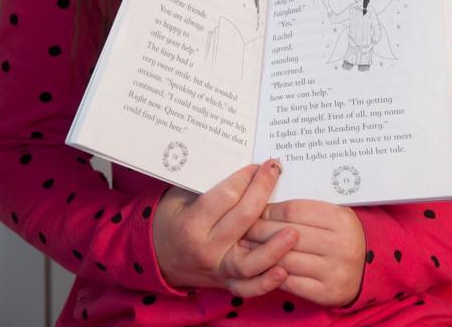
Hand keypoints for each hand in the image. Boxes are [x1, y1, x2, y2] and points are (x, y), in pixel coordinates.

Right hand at [152, 160, 298, 296]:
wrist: (158, 256)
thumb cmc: (174, 219)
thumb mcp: (180, 196)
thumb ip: (208, 184)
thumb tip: (243, 163)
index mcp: (192, 224)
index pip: (225, 197)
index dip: (245, 178)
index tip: (259, 165)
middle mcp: (207, 249)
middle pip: (243, 220)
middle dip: (262, 191)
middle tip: (276, 171)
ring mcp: (219, 269)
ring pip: (249, 263)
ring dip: (274, 248)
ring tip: (293, 231)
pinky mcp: (227, 283)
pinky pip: (248, 288)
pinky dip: (266, 283)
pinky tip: (284, 271)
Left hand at [244, 200, 365, 306]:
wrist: (367, 269)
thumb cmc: (342, 236)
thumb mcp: (333, 215)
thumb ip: (307, 208)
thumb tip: (266, 199)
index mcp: (341, 219)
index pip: (294, 211)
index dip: (269, 210)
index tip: (253, 208)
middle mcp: (340, 245)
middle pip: (287, 234)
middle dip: (259, 230)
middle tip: (241, 227)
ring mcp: (334, 270)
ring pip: (286, 259)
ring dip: (259, 252)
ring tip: (244, 246)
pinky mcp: (326, 292)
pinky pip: (290, 282)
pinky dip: (270, 274)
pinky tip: (258, 266)